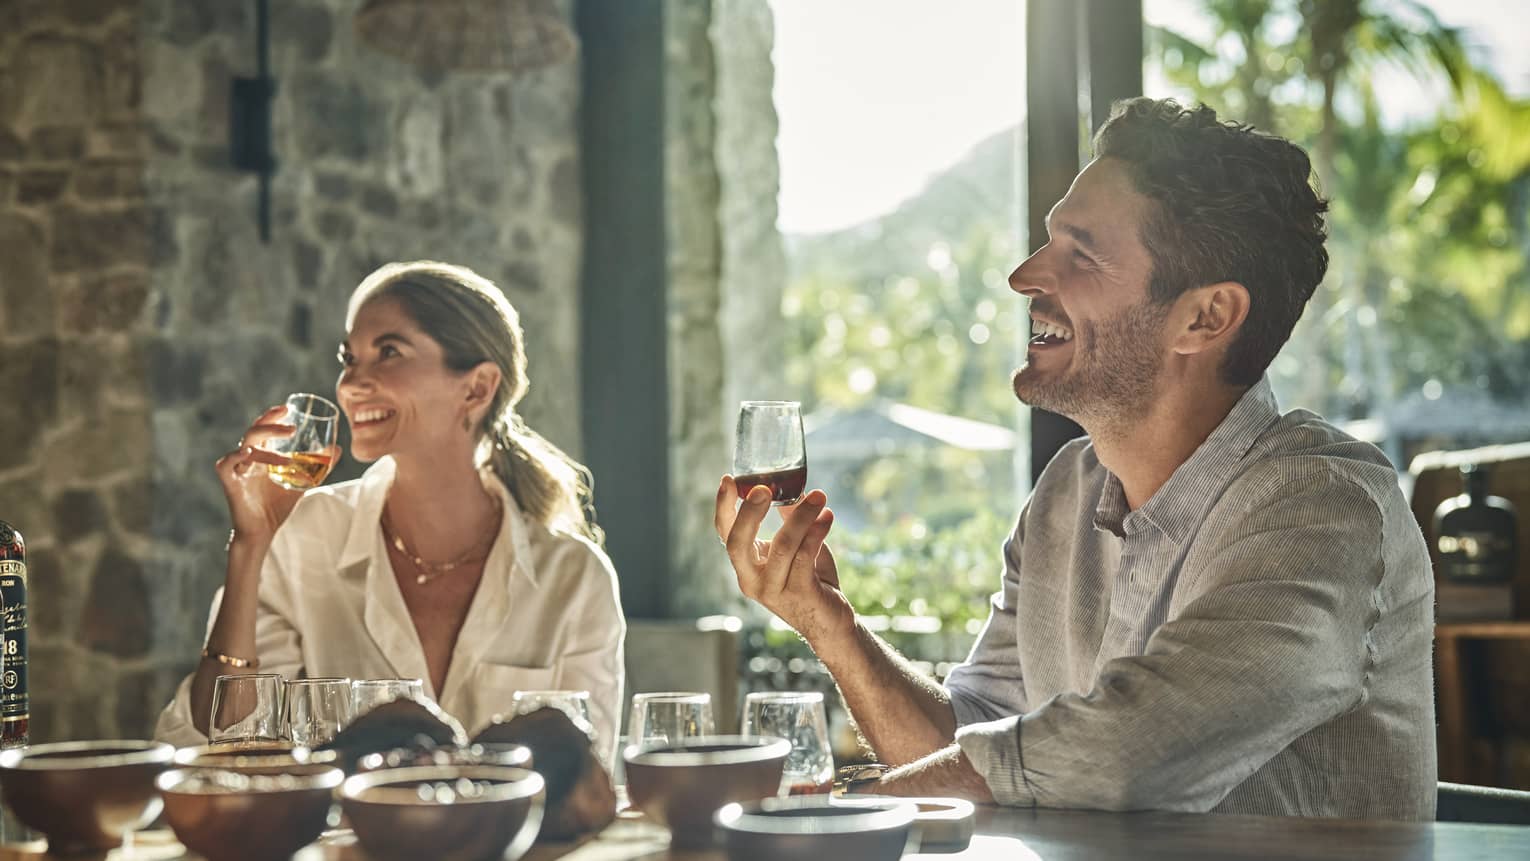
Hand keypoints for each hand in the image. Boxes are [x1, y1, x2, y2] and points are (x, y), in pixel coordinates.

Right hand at [215, 405, 338, 544]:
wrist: (262, 532)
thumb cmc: (277, 507)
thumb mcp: (302, 483)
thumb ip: (318, 467)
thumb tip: (338, 449)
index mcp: (260, 456)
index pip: (263, 428)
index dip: (271, 416)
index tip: (287, 408)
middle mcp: (247, 459)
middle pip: (254, 431)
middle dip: (270, 423)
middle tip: (290, 425)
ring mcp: (237, 470)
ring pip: (246, 445)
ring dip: (267, 446)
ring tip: (287, 455)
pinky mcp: (229, 483)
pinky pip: (225, 464)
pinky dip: (235, 456)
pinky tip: (248, 453)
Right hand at [715, 475, 855, 646]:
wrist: (830, 622)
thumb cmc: (811, 579)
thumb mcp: (796, 546)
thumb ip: (789, 520)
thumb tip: (790, 488)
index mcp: (745, 565)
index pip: (726, 533)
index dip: (724, 507)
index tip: (728, 480)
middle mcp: (751, 580)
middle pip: (738, 543)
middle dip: (749, 513)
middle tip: (764, 488)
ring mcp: (773, 590)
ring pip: (782, 546)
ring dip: (800, 517)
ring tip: (818, 497)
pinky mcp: (799, 594)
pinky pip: (805, 557)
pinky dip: (817, 533)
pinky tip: (827, 517)